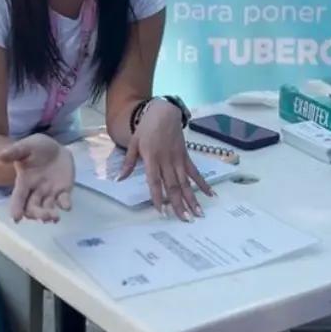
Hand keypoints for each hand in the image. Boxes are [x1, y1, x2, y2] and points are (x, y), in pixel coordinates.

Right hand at [0, 134, 74, 222]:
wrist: (55, 148)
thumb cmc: (36, 148)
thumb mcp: (26, 146)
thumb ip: (15, 151)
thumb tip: (0, 156)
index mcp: (24, 182)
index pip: (18, 197)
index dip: (16, 208)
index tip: (16, 218)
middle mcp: (36, 191)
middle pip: (33, 208)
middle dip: (37, 214)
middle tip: (44, 217)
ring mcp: (50, 193)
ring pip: (47, 208)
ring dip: (50, 214)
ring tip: (54, 217)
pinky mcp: (63, 191)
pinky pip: (63, 200)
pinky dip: (65, 204)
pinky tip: (67, 206)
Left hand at [118, 100, 213, 220]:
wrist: (164, 112)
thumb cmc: (147, 128)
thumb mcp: (133, 143)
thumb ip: (129, 163)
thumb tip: (119, 179)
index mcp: (152, 158)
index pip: (155, 182)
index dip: (158, 197)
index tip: (162, 212)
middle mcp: (167, 161)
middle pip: (173, 186)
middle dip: (179, 204)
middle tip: (185, 219)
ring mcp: (178, 159)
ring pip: (186, 182)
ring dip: (192, 198)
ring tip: (198, 213)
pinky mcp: (186, 156)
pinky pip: (195, 172)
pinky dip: (203, 183)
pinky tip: (211, 194)